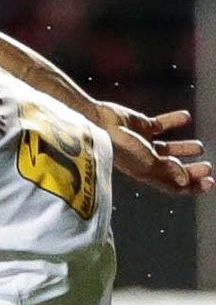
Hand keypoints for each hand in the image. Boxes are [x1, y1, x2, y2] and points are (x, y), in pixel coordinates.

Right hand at [95, 103, 212, 195]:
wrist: (99, 124)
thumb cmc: (119, 146)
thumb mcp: (147, 162)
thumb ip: (167, 170)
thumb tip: (185, 181)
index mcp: (146, 173)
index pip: (172, 186)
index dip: (191, 187)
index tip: (209, 183)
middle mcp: (145, 160)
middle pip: (173, 169)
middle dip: (192, 170)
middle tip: (207, 167)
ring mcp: (143, 143)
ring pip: (169, 149)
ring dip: (185, 148)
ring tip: (199, 147)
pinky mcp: (141, 126)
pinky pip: (161, 124)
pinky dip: (174, 121)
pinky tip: (185, 117)